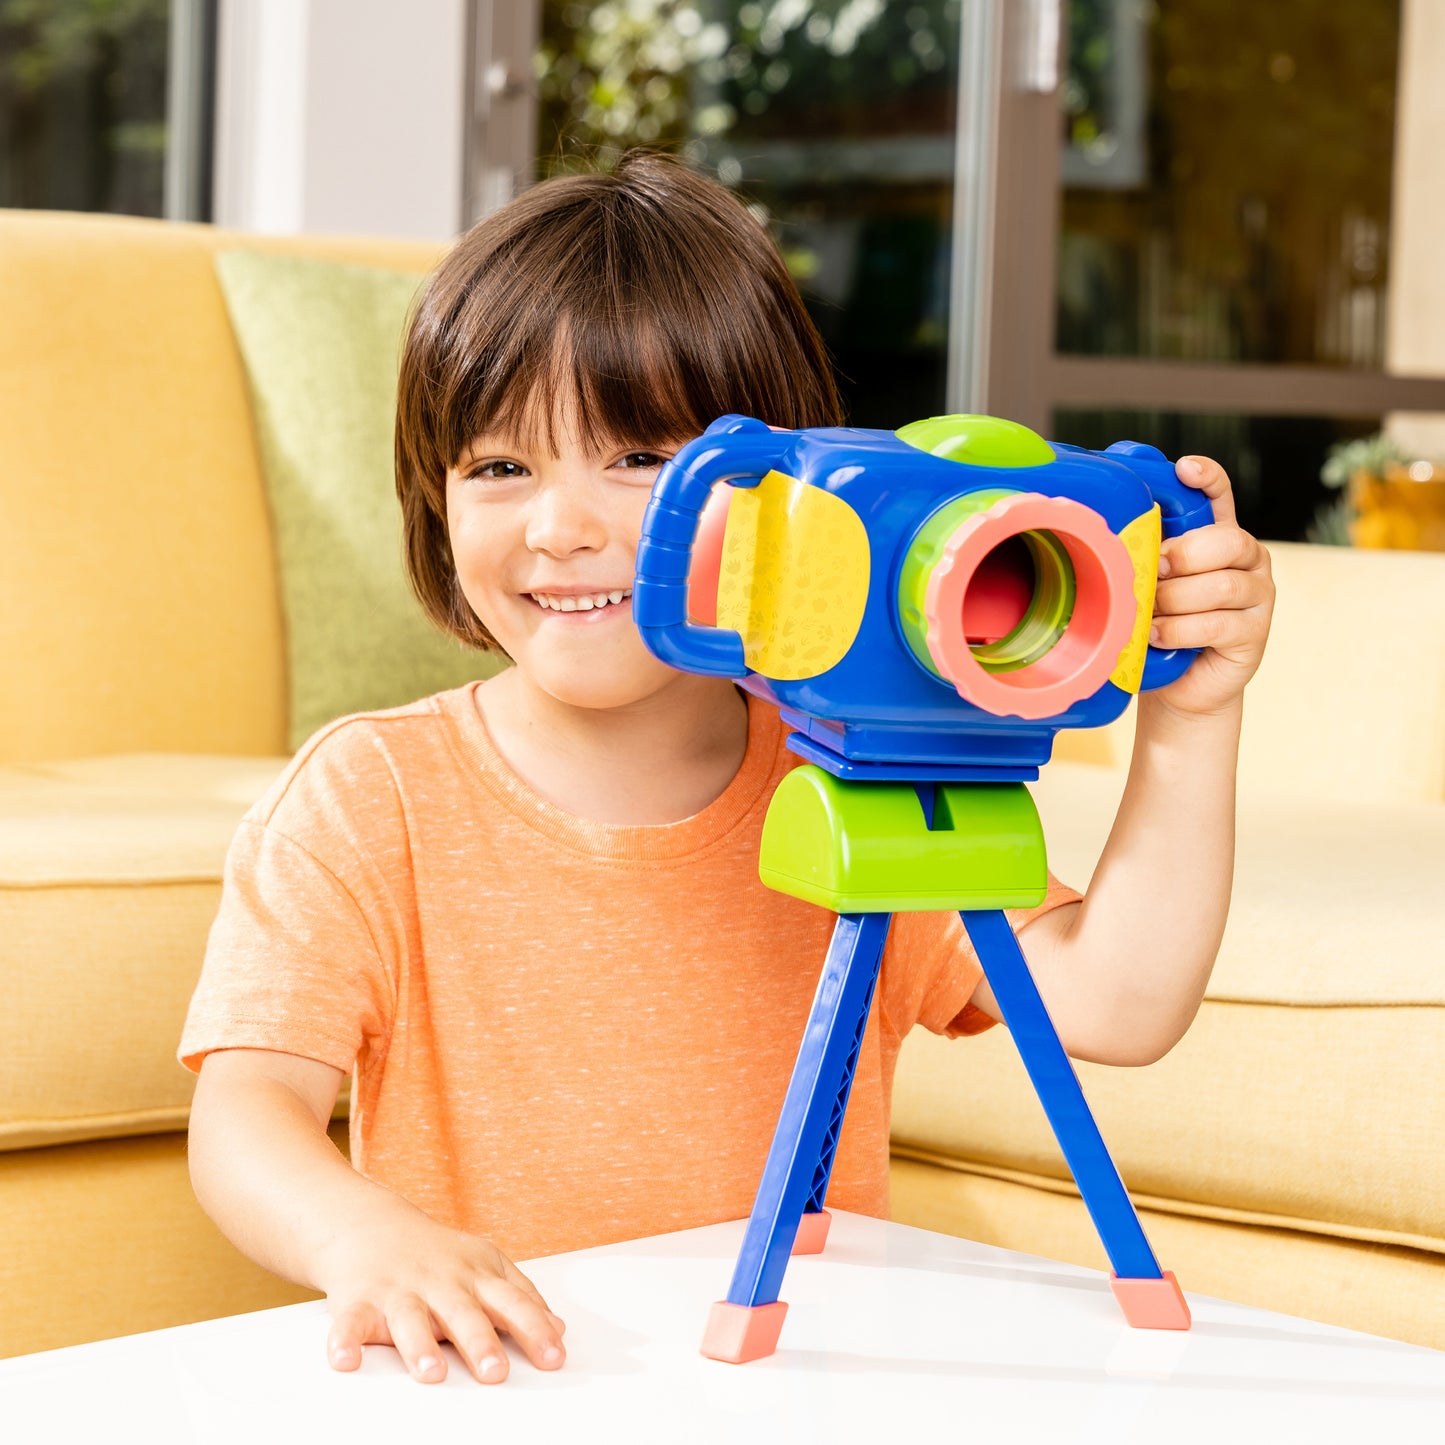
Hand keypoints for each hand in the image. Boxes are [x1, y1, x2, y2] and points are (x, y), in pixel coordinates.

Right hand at [319, 1210, 565, 1384]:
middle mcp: (440, 1282)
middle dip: (480, 1341)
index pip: (512, 1301)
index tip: (553, 1357)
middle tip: (496, 1371)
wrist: (371, 1225)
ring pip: (410, 1319)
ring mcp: (399, 1290)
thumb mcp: (485, 1266)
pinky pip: (350, 1323)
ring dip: (420, 1345)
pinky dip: (344, 1342)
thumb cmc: (437, 1256)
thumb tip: (558, 1330)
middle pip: (463, 1312)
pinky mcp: (358, 1301)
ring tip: (432, 1373)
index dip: (535, 1328)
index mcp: (476, 1275)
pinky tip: (345, 1361)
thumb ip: (520, 1297)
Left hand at [1148, 455, 1273, 717]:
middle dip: (1183, 555)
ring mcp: (1258, 597)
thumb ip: (1144, 558)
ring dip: (1175, 601)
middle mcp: (1247, 560)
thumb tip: (1114, 539)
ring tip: (1148, 615)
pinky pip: (1217, 624)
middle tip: (1152, 571)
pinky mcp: (1254, 634)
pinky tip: (1157, 636)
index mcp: (1218, 538)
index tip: (1184, 469)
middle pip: (1227, 541)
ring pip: (1221, 585)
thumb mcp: (1148, 587)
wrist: (1179, 686)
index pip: (1221, 496)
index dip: (1207, 478)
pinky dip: (1179, 630)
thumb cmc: (1159, 629)